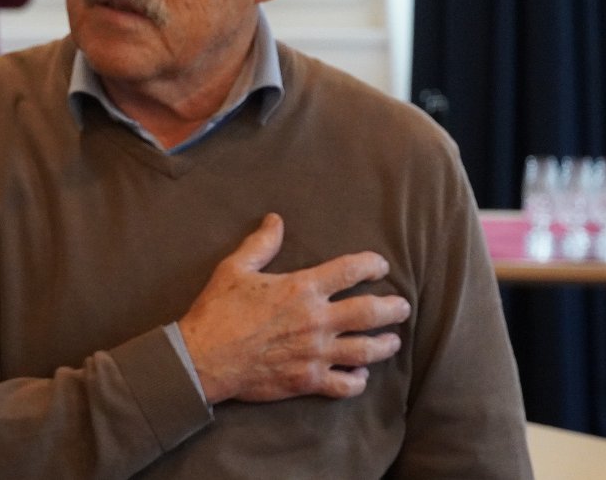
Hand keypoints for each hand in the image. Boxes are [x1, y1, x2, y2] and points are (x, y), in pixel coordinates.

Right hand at [176, 213, 409, 404]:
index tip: (381, 266)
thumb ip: (260, 244)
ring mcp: (315, 353)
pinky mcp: (307, 380)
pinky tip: (360, 374)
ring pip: (366, 350)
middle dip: (393, 308)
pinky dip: (358, 380)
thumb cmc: (217, 311)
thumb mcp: (235, 269)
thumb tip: (275, 220)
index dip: (371, 265)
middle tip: (402, 307)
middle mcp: (316, 320)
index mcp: (302, 289)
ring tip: (393, 341)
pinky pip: (345, 385)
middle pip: (370, 312)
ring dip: (385, 345)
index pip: (350, 271)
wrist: (203, 358)